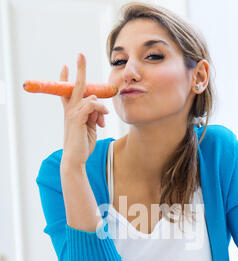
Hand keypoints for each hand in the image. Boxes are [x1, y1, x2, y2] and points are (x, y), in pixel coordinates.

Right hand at [60, 53, 108, 167]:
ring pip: (90, 98)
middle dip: (79, 69)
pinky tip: (102, 121)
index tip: (65, 66)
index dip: (66, 78)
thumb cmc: (82, 145)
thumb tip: (100, 107)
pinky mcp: (77, 118)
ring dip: (100, 109)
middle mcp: (69, 110)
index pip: (67, 92)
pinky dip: (100, 111)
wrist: (75, 159)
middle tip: (80, 54)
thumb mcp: (90, 127)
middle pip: (75, 85)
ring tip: (100, 124)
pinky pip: (93, 105)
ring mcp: (72, 113)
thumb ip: (94, 115)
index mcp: (71, 112)